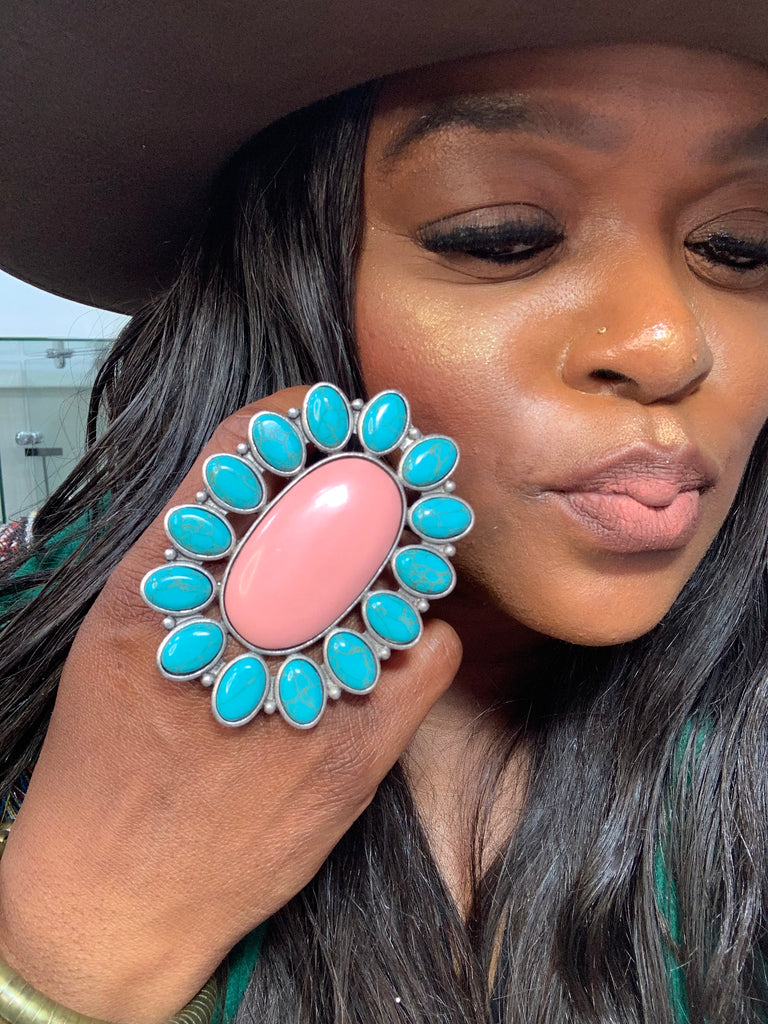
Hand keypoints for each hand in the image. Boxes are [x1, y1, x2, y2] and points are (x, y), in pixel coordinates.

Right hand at [0, 386, 461, 1022]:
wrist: (118, 894)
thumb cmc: (110, 764)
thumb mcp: (116, 641)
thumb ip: (180, 566)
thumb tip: (260, 507)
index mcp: (157, 588)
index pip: (238, 454)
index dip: (296, 418)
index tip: (328, 414)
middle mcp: (234, 625)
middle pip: (333, 501)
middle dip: (372, 471)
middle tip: (396, 461)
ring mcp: (301, 685)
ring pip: (393, 569)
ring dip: (406, 551)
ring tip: (404, 546)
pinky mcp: (354, 748)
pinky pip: (431, 652)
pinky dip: (425, 636)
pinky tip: (399, 644)